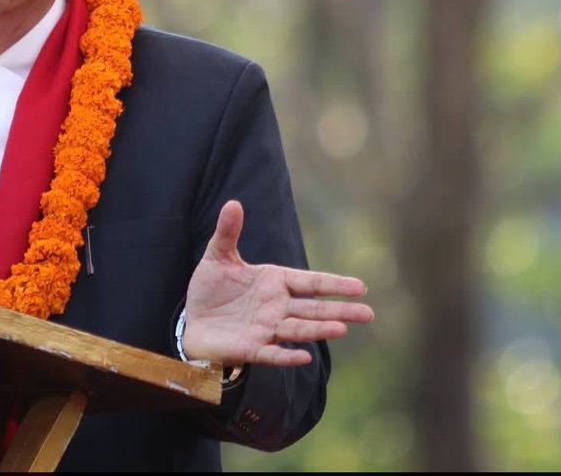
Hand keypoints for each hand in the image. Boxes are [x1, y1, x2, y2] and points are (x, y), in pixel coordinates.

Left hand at [182, 200, 373, 367]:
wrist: (192, 320)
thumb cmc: (211, 289)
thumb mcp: (218, 256)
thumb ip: (228, 232)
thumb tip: (233, 202)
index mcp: (274, 282)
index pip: (310, 283)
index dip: (334, 284)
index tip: (360, 287)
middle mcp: (276, 307)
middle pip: (314, 308)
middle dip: (340, 310)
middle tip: (368, 313)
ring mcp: (266, 329)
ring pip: (298, 329)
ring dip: (318, 329)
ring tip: (342, 329)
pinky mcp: (251, 348)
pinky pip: (272, 353)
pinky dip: (286, 356)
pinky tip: (303, 357)